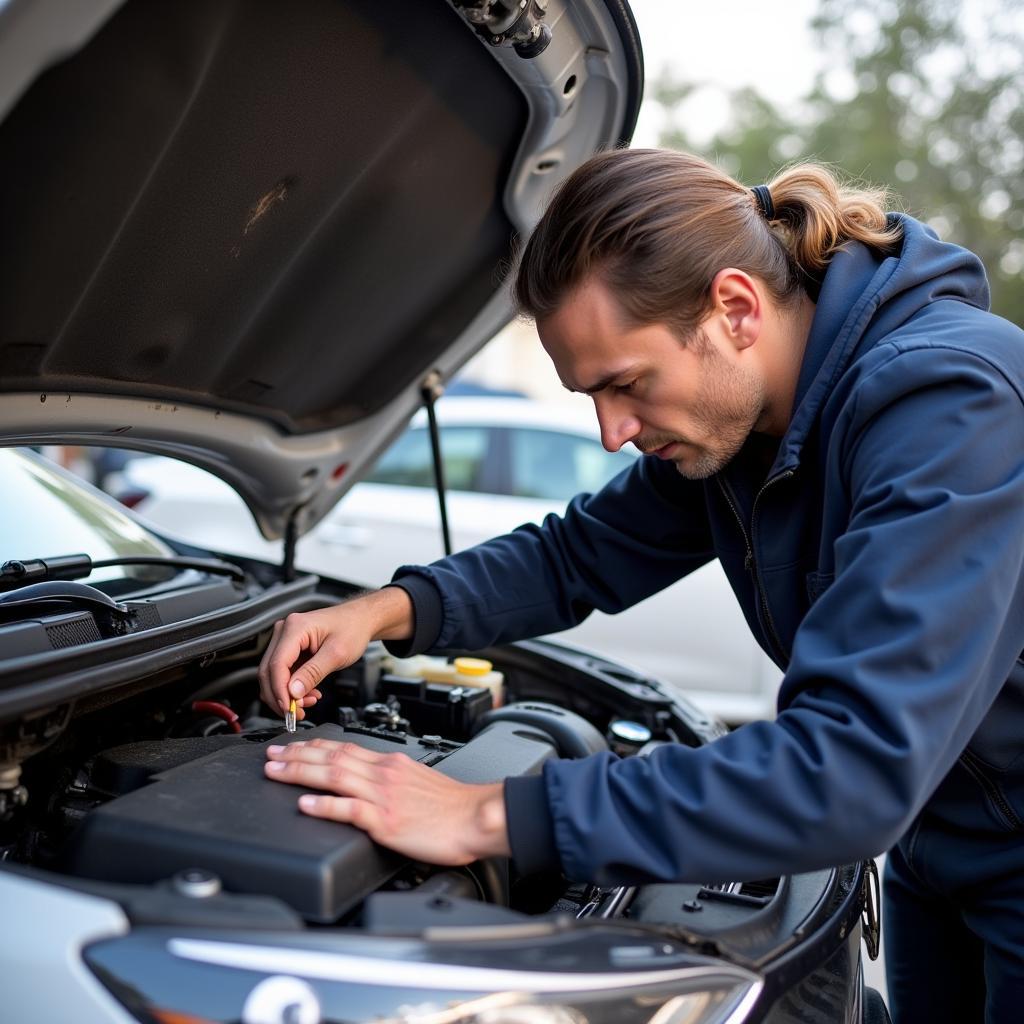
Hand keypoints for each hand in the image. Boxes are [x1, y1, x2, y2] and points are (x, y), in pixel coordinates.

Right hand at [258, 588, 413, 718]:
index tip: (289, 709)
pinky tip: (308, 694)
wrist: (360, 619)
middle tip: (296, 714)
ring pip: (274, 675)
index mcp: (295, 628)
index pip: (277, 664)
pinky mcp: (290, 649)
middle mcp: (285, 631)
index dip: (280, 690)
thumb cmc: (352, 628)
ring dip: (287, 694)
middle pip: (269, 671)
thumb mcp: (337, 654)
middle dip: (281, 697)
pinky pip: (284, 673)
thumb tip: (294, 692)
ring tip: (308, 703)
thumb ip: (313, 673)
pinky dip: (293, 688)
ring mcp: (286, 640)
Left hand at [264, 738, 510, 863]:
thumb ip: (391, 781)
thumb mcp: (418, 781)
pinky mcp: (386, 820)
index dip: (312, 747)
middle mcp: (384, 774)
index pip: (343, 748)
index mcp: (391, 765)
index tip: (290, 748)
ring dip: (300, 772)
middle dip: (296, 755)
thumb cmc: (453, 806)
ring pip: (334, 776)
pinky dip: (324, 805)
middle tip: (270, 755)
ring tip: (275, 772)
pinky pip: (349, 810)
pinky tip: (306, 803)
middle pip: (332, 758)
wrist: (477, 816)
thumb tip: (368, 785)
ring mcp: (383, 796)